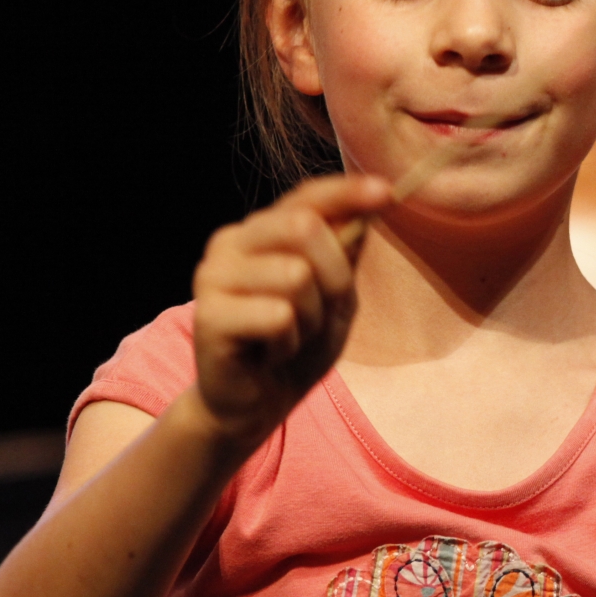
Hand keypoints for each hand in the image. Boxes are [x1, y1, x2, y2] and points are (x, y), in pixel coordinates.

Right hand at [191, 174, 389, 449]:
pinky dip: (288, 343)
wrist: (258, 403)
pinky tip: (269, 353)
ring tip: (289, 336)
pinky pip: (277, 317)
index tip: (388, 193)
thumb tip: (370, 204)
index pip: (308, 197)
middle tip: (321, 312)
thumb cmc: (297, 343)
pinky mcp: (207, 315)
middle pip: (304, 227)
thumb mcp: (335, 294)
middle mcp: (231, 242)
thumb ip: (345, 251)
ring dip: (310, 318)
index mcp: (262, 230)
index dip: (348, 193)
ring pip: (295, 276)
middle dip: (334, 275)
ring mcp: (213, 276)